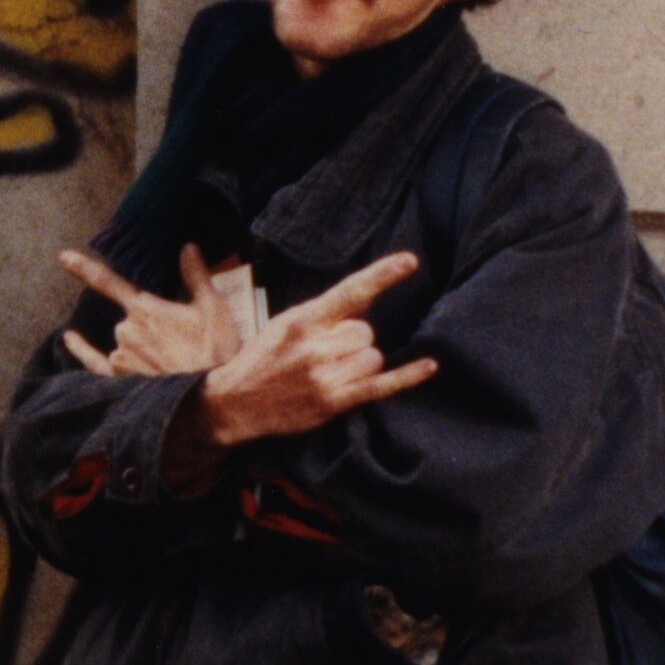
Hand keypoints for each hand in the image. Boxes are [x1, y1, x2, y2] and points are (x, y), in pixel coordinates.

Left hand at [60, 242, 242, 380]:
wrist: (213, 398)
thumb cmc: (215, 352)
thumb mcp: (213, 309)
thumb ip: (196, 276)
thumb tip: (187, 247)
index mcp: (146, 310)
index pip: (109, 282)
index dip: (84, 268)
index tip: (63, 257)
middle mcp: (126, 332)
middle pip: (129, 321)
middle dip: (151, 328)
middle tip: (182, 346)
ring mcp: (120, 358)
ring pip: (122, 344)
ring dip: (140, 349)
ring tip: (173, 364)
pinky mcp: (120, 381)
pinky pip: (94, 363)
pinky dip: (81, 350)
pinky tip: (70, 339)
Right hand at [191, 251, 436, 450]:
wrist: (234, 402)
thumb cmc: (261, 358)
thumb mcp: (284, 324)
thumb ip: (323, 313)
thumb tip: (363, 299)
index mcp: (303, 320)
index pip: (350, 291)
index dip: (382, 275)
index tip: (410, 261)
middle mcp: (316, 346)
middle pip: (366, 331)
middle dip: (353, 340)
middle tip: (325, 353)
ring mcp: (325, 376)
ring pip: (373, 357)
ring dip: (360, 363)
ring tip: (331, 371)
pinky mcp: (333, 403)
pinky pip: (380, 386)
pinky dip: (407, 377)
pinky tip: (430, 365)